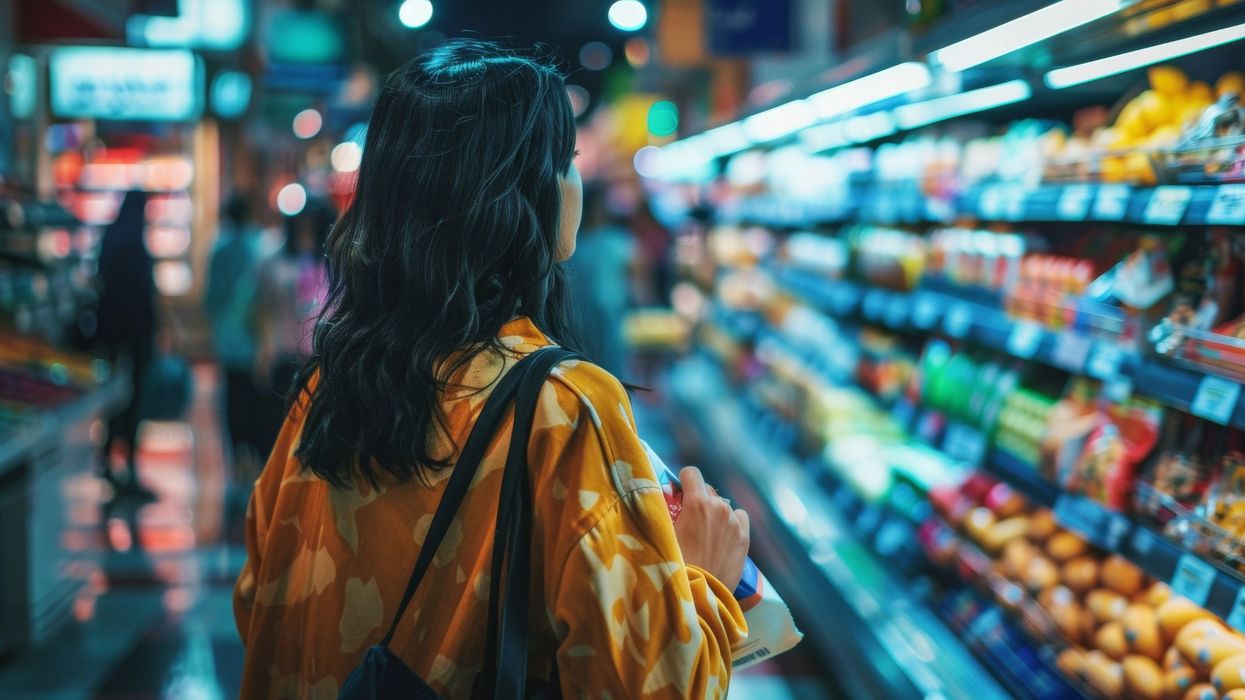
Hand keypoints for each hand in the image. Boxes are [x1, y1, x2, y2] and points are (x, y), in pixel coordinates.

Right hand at [672, 466, 749, 589]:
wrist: (697, 594)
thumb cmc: (674, 564)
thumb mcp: (662, 532)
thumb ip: (662, 510)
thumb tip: (657, 498)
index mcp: (697, 503)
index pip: (692, 473)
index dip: (683, 482)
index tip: (679, 494)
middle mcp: (719, 507)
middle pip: (707, 490)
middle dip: (698, 500)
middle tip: (688, 520)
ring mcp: (734, 522)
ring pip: (723, 505)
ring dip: (714, 513)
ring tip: (705, 533)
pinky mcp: (744, 537)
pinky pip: (739, 517)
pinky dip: (732, 522)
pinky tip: (723, 536)